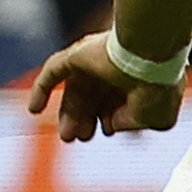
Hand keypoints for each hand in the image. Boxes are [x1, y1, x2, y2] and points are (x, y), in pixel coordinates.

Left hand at [27, 33, 184, 141]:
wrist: (149, 53)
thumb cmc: (157, 85)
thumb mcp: (155, 119)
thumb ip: (131, 125)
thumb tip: (111, 124)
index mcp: (139, 79)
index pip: (118, 100)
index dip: (112, 119)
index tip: (110, 130)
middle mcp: (117, 68)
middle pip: (94, 96)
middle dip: (87, 119)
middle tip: (80, 137)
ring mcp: (95, 60)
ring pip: (76, 89)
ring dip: (69, 113)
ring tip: (67, 135)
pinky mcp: (77, 55)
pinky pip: (52, 73)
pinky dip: (41, 91)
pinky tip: (34, 110)